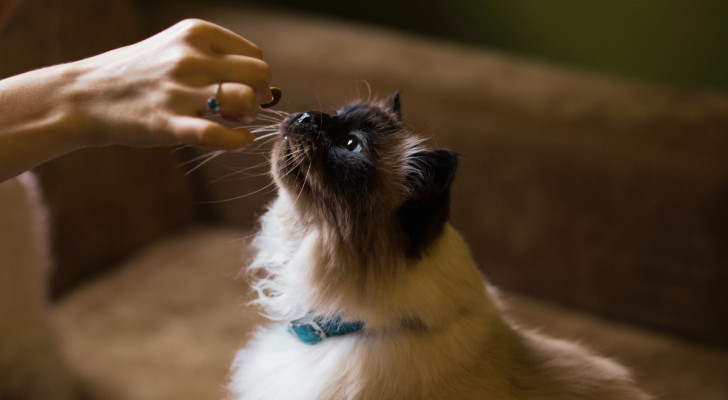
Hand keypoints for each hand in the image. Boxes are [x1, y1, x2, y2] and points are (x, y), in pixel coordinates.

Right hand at [66, 19, 272, 148]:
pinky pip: (218, 135)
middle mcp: (190, 57)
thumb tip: (268, 90)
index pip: (255, 55)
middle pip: (259, 74)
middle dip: (259, 95)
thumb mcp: (176, 49)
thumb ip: (217, 60)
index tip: (240, 89)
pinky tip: (239, 140)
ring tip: (232, 120)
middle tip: (239, 108)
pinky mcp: (168, 122)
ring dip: (248, 114)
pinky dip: (238, 141)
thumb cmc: (140, 75)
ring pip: (245, 98)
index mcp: (195, 33)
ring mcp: (179, 89)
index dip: (255, 78)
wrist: (85, 95)